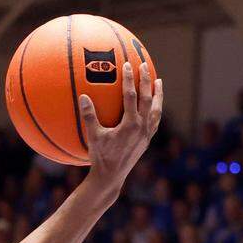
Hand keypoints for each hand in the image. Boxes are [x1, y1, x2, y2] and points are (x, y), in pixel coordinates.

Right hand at [81, 61, 162, 188]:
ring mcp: (147, 134)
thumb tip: (83, 97)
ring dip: (158, 95)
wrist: (111, 177)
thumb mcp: (93, 136)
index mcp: (130, 124)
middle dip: (147, 80)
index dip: (130, 79)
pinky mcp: (147, 140)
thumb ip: (89, 116)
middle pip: (148, 98)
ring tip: (159, 82)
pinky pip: (155, 120)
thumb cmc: (100, 157)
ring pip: (156, 109)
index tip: (128, 65)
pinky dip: (156, 110)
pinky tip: (154, 106)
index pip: (131, 96)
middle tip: (145, 66)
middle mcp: (142, 127)